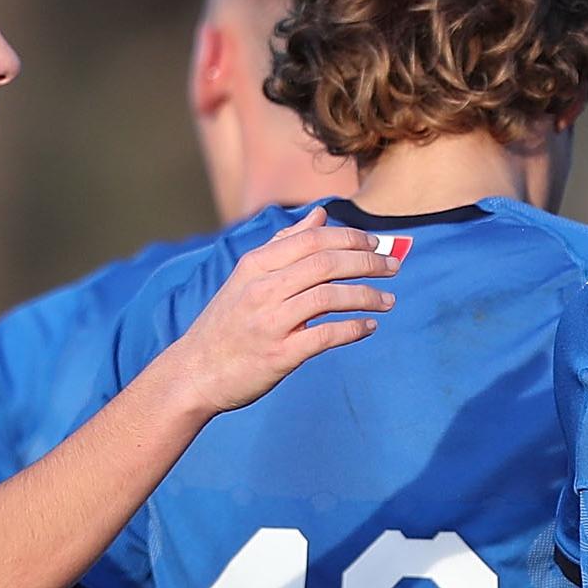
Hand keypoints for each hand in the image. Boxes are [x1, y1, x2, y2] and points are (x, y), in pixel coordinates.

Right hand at [162, 209, 396, 415]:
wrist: (194, 373)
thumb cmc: (227, 323)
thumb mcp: (248, 277)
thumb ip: (285, 244)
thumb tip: (319, 214)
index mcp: (255, 265)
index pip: (312, 239)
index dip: (351, 238)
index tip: (377, 245)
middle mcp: (262, 289)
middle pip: (326, 263)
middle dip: (367, 263)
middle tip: (393, 267)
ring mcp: (269, 322)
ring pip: (329, 296)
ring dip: (366, 295)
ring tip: (388, 300)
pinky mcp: (278, 355)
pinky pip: (325, 336)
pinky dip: (352, 329)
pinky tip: (369, 327)